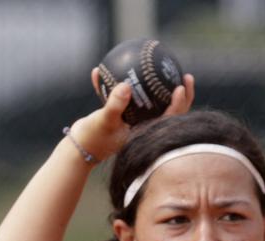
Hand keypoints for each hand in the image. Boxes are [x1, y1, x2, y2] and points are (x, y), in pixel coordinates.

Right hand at [68, 70, 196, 163]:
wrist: (79, 149)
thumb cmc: (93, 138)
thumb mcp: (104, 121)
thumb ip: (114, 105)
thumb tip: (126, 86)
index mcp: (146, 132)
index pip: (169, 118)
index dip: (179, 103)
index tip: (181, 86)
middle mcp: (145, 127)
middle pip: (169, 110)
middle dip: (180, 94)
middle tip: (186, 75)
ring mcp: (135, 121)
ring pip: (153, 102)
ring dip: (160, 87)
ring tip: (165, 67)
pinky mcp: (124, 115)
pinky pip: (129, 97)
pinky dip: (126, 84)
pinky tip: (118, 68)